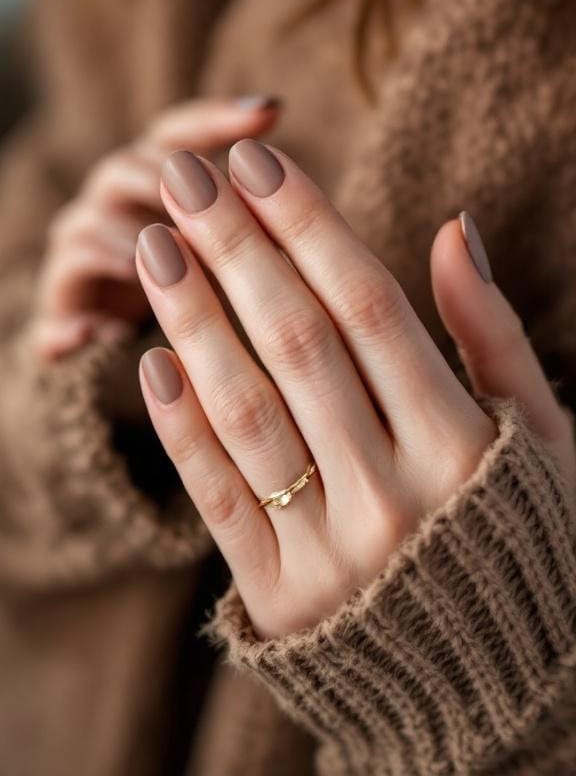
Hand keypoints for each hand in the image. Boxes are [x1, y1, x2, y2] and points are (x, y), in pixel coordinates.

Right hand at [31, 97, 279, 360]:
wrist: (118, 341)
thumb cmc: (189, 284)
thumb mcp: (229, 246)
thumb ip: (252, 208)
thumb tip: (287, 145)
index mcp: (154, 183)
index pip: (176, 133)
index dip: (217, 119)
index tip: (268, 113)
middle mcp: (109, 208)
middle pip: (124, 170)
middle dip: (161, 178)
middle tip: (199, 196)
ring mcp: (79, 259)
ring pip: (83, 230)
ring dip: (120, 241)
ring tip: (155, 260)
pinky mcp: (59, 318)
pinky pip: (53, 317)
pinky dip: (73, 325)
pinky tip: (107, 334)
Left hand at [136, 141, 575, 638]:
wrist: (499, 686)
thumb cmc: (527, 538)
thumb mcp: (543, 437)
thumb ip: (493, 335)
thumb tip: (455, 230)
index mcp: (464, 446)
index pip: (368, 305)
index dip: (307, 223)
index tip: (255, 160)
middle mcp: (396, 495)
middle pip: (298, 340)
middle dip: (235, 245)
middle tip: (184, 176)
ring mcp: (332, 550)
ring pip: (247, 409)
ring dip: (193, 317)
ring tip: (155, 244)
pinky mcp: (280, 595)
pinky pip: (218, 496)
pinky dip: (183, 424)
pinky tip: (152, 355)